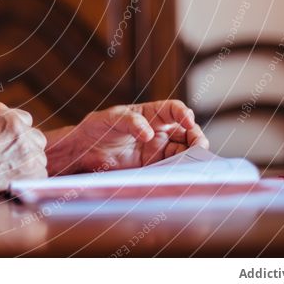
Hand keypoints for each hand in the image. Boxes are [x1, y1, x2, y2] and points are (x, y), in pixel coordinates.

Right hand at [0, 102, 46, 196]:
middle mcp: (16, 124)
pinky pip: (40, 175)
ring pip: (39, 157)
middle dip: (27, 151)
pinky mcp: (31, 167)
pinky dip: (28, 183)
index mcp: (0, 111)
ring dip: (28, 167)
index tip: (9, 148)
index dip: (16, 137)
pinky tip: (12, 186)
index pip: (24, 120)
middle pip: (36, 138)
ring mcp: (25, 145)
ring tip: (7, 178)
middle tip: (12, 165)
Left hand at [63, 100, 208, 172]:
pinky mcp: (153, 166)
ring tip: (192, 163)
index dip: (184, 114)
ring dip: (191, 157)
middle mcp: (160, 131)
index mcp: (152, 113)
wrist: (85, 151)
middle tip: (198, 148)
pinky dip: (178, 171)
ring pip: (184, 151)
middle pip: (188, 132)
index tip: (188, 121)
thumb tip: (149, 134)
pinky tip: (179, 173)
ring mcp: (158, 150)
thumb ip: (132, 122)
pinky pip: (171, 168)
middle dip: (197, 138)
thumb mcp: (112, 118)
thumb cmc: (98, 127)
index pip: (174, 110)